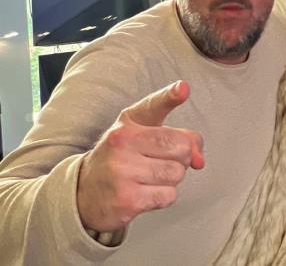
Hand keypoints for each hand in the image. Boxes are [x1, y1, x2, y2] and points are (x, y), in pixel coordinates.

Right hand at [77, 81, 204, 231]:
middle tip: (158, 161)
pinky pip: (169, 195)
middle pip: (181, 147)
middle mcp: (122, 143)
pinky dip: (163, 197)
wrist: (83, 193)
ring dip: (171, 179)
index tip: (183, 88)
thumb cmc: (122, 159)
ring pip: (177, 173)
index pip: (153, 106)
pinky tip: (144, 192)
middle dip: (180, 158)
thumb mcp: (144, 137)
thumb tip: (200, 160)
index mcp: (128, 125)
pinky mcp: (127, 199)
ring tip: (148, 177)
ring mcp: (122, 171)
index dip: (170, 96)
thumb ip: (181, 137)